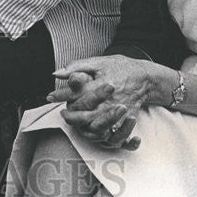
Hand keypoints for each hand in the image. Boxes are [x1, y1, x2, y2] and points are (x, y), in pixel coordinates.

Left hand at [49, 55, 165, 149]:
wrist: (145, 78)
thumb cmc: (120, 67)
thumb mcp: (99, 62)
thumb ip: (77, 67)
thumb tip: (56, 73)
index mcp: (101, 84)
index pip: (75, 93)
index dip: (60, 95)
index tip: (50, 96)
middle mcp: (109, 100)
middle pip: (84, 114)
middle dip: (69, 114)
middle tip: (62, 112)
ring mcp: (117, 112)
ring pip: (95, 126)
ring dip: (81, 125)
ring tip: (72, 121)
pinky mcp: (125, 120)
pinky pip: (111, 134)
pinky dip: (99, 134)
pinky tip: (90, 129)